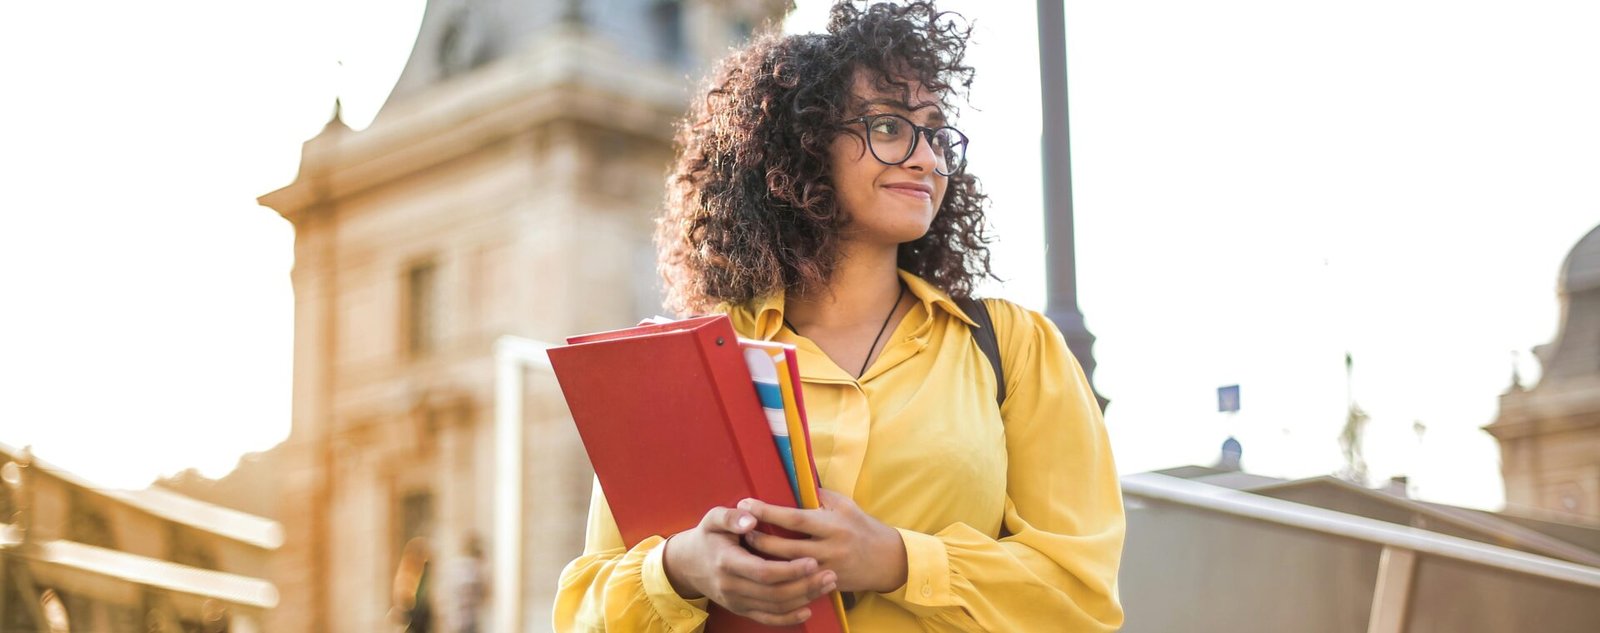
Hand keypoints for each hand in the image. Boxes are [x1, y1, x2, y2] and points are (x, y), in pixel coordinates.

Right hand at [663, 505, 837, 625]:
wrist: (688, 564)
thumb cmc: (708, 536)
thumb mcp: (713, 519)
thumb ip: (731, 516)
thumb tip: (751, 518)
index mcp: (727, 562)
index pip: (763, 572)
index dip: (790, 570)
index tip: (813, 561)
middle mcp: (731, 586)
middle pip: (774, 593)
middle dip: (805, 586)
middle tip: (830, 574)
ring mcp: (736, 601)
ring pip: (775, 607)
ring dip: (804, 598)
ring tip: (827, 585)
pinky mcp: (740, 609)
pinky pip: (767, 618)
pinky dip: (788, 618)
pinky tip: (808, 609)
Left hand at [740, 489, 908, 593]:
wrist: (888, 560)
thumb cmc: (863, 527)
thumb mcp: (845, 505)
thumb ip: (820, 496)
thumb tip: (793, 483)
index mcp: (833, 524)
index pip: (794, 518)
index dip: (768, 512)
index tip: (747, 504)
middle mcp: (830, 548)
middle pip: (786, 547)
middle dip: (760, 538)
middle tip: (740, 529)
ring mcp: (827, 569)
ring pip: (788, 568)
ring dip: (765, 559)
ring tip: (746, 548)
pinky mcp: (827, 584)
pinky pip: (798, 582)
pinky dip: (780, 576)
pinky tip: (764, 570)